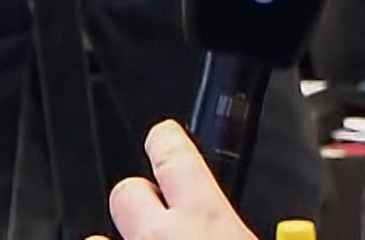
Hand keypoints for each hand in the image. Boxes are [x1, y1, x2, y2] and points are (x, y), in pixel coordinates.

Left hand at [91, 121, 257, 239]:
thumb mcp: (257, 238)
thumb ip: (246, 227)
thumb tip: (264, 229)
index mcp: (206, 219)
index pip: (172, 151)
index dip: (166, 139)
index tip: (165, 135)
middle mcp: (159, 237)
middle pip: (127, 191)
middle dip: (141, 198)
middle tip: (162, 214)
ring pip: (99, 238)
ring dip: (121, 238)